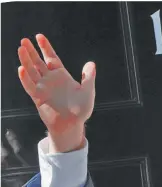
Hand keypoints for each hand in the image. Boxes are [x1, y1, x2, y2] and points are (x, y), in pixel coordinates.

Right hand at [17, 34, 95, 151]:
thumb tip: (91, 63)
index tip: (39, 36)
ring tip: (20, 49)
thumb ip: (88, 77)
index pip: (51, 58)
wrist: (72, 124)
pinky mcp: (38, 97)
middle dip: (32, 51)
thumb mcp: (87, 91)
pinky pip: (30, 86)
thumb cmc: (81, 109)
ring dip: (26, 60)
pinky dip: (25, 78)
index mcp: (61, 76)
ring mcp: (43, 88)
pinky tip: (21, 68)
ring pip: (31, 71)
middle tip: (24, 40)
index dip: (45, 47)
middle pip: (38, 62)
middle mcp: (50, 80)